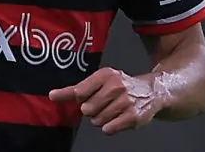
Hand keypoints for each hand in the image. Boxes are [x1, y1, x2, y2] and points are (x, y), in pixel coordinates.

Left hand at [48, 67, 163, 134]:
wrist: (151, 91)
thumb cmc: (121, 86)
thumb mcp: (101, 80)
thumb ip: (78, 89)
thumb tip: (52, 95)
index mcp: (106, 75)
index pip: (79, 90)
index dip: (75, 97)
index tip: (60, 96)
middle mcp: (116, 86)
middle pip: (87, 109)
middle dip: (91, 110)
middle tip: (103, 104)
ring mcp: (125, 102)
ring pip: (97, 121)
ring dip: (101, 119)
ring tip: (112, 110)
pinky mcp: (132, 116)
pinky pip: (108, 128)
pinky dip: (109, 127)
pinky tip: (117, 118)